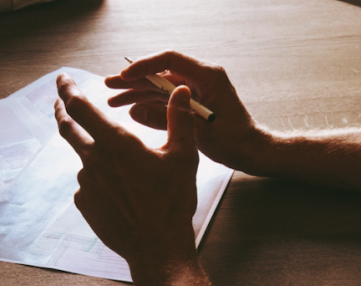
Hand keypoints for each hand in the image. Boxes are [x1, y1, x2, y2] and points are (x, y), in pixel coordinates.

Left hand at [54, 73, 198, 264]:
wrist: (157, 247)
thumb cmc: (172, 202)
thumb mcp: (183, 156)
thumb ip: (179, 119)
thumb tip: (179, 90)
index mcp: (117, 143)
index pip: (81, 107)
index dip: (68, 90)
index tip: (61, 78)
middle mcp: (94, 160)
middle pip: (68, 129)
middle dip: (62, 111)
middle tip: (59, 101)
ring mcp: (86, 183)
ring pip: (85, 158)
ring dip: (95, 154)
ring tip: (127, 173)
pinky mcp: (84, 203)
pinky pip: (88, 183)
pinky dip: (100, 179)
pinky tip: (121, 193)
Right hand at [105, 51, 272, 173]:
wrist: (251, 151)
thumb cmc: (234, 140)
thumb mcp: (197, 130)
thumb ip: (165, 118)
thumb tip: (135, 109)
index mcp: (207, 76)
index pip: (170, 60)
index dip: (144, 66)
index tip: (124, 76)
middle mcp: (200, 78)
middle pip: (161, 73)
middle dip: (134, 80)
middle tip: (109, 85)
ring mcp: (195, 90)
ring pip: (160, 87)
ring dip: (137, 93)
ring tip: (113, 99)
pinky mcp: (192, 102)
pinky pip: (166, 99)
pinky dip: (148, 103)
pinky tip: (130, 109)